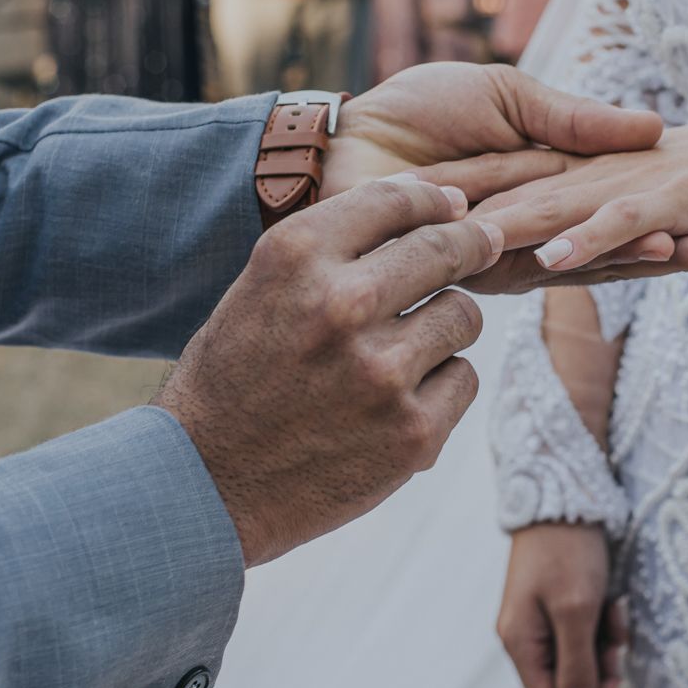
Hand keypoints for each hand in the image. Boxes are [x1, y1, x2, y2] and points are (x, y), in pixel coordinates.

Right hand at [153, 178, 503, 566]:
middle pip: (445, 250)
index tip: (455, 207)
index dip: (434, 201)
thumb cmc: (236, 378)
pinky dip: (440, 387)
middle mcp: (341, 306)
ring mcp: (383, 372)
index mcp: (295, 259)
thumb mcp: (261, 288)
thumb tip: (436, 200)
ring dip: (444, 326)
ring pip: (463, 316)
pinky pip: (463, 379)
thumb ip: (337, 243)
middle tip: (482, 244)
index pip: (395, 200)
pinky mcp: (414, 432)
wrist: (205, 487)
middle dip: (470, 244)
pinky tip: (396, 402)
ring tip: (402, 350)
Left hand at [324, 63, 687, 290]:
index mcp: (557, 195)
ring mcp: (525, 246)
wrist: (349, 141)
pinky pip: (562, 245)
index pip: (636, 213)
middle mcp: (550, 230)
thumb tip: (653, 129)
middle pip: (641, 246)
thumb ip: (578, 122)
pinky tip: (658, 248)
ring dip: (684, 255)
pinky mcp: (491, 250)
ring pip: (617, 255)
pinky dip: (612, 241)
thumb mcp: (514, 99)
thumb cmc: (420, 114)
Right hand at [498, 523, 627, 687]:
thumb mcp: (577, 610)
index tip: (612, 678)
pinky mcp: (557, 604)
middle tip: (619, 644)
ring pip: (579, 658)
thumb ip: (576, 666)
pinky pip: (583, 634)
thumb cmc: (567, 549)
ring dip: (606, 644)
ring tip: (617, 613)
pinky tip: (613, 602)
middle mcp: (526, 637)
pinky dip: (603, 625)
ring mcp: (540, 620)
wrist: (562, 494)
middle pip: (567, 684)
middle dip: (600, 669)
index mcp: (521, 643)